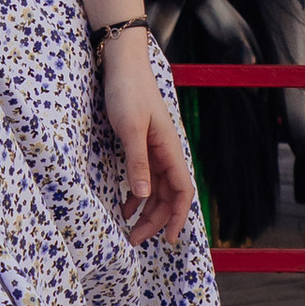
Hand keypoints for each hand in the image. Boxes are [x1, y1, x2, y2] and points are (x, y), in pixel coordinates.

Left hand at [102, 31, 196, 245]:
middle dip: (155, 221)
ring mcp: (154, 150)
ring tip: (129, 229)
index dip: (179, 218)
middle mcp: (166, 153)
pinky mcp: (141, 145)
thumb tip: (145, 196)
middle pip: (168, 196)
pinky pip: (145, 178)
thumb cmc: (128, 92)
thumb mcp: (130, 129)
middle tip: (134, 240)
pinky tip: (125, 206)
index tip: (170, 241)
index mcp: (169, 150)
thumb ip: (138, 162)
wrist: (122, 64)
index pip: (182, 192)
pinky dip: (137, 195)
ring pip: (157, 190)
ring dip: (146, 211)